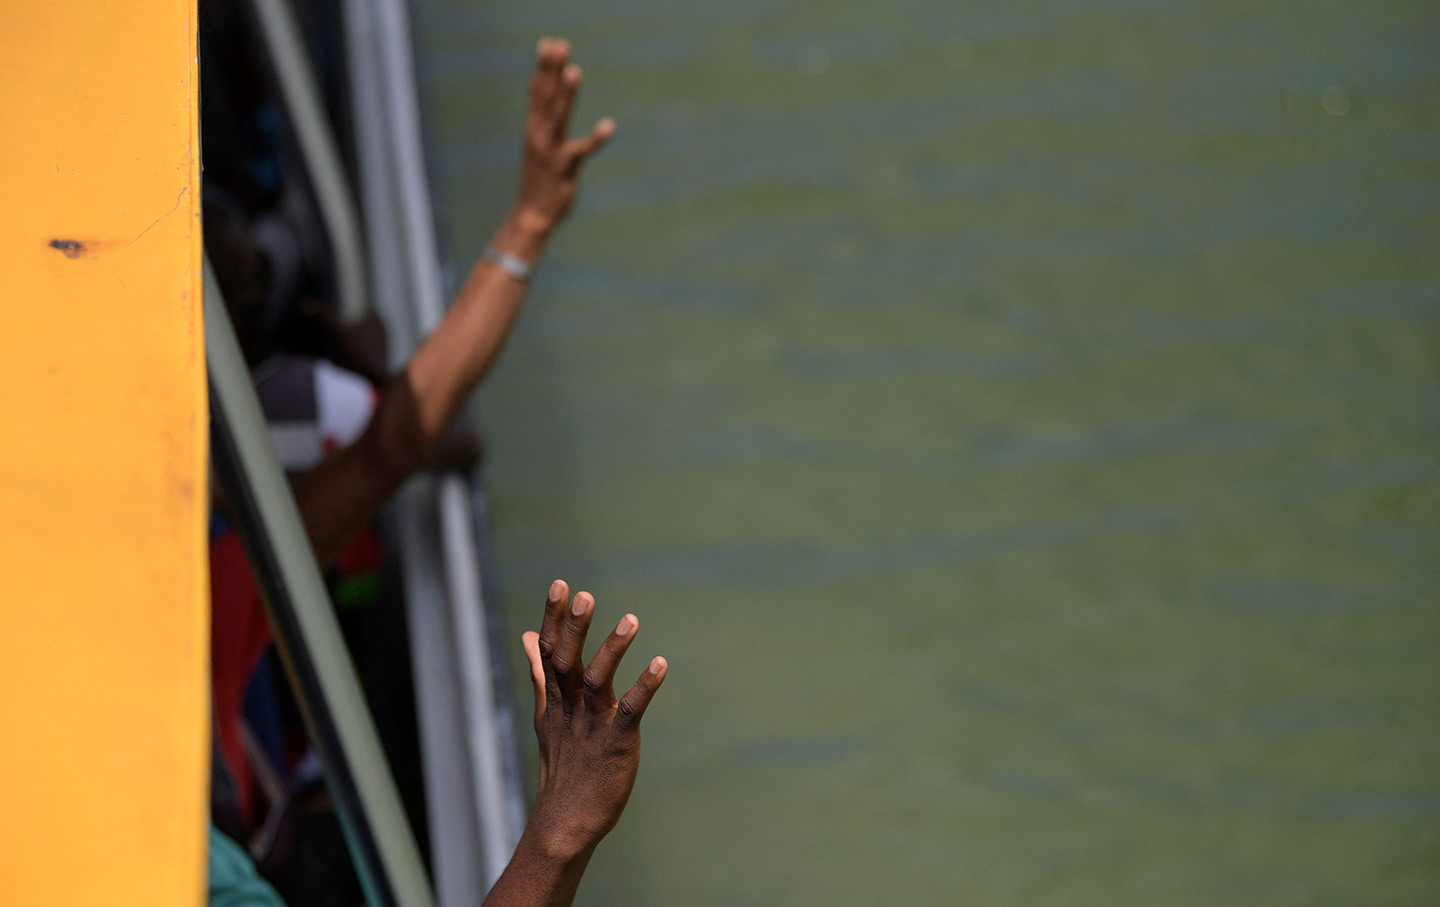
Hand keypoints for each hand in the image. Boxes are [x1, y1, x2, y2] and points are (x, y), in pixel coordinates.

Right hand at [510, 38, 615, 238]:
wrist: (532, 214)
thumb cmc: (540, 176)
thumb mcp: (539, 143)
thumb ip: (545, 119)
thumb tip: (551, 96)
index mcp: (533, 126)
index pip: (537, 90)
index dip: (543, 66)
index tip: (548, 42)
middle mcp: (539, 134)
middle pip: (545, 96)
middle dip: (552, 70)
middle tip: (558, 44)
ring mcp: (551, 150)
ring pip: (559, 116)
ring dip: (567, 94)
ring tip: (574, 71)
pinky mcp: (566, 168)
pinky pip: (582, 150)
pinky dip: (596, 138)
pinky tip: (609, 125)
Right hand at [520, 579, 666, 860]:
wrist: (566, 822)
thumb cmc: (563, 764)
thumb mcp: (548, 714)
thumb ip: (541, 673)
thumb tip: (528, 636)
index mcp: (556, 698)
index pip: (550, 652)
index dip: (554, 618)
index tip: (560, 584)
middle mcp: (570, 707)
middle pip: (567, 662)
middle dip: (574, 628)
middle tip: (584, 595)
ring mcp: (592, 725)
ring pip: (598, 682)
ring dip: (612, 650)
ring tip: (631, 619)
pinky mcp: (616, 743)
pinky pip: (630, 711)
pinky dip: (645, 687)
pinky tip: (661, 663)